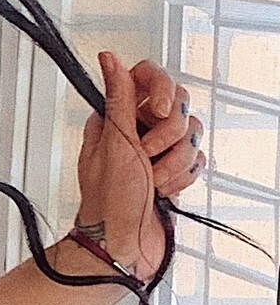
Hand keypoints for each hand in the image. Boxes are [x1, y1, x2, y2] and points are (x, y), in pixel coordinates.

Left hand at [73, 51, 203, 281]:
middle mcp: (137, 129)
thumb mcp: (113, 143)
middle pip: (177, 104)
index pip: (148, 77)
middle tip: (147, 156)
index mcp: (115, 117)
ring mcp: (158, 151)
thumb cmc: (108, 201)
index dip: (161, 89)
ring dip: (174, 161)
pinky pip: (197, 159)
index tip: (159, 110)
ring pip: (191, 134)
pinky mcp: (174, 171)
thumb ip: (118, 98)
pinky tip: (164, 191)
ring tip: (153, 181)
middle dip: (167, 135)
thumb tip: (109, 59)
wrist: (121, 246)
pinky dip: (183, 176)